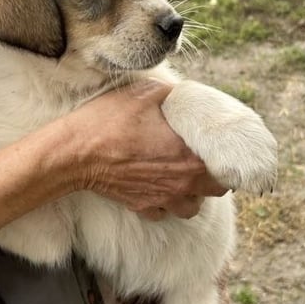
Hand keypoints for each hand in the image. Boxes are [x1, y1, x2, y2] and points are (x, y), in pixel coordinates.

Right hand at [65, 80, 226, 219]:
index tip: (222, 149)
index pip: (227, 169)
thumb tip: (182, 91)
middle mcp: (181, 182)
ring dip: (191, 194)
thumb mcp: (144, 94)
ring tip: (182, 176)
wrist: (75, 153)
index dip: (229, 159)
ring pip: (191, 208)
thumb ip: (171, 92)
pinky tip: (156, 186)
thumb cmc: (109, 122)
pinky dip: (163, 203)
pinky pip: (162, 212)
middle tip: (204, 160)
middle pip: (215, 191)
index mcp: (188, 156)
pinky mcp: (141, 206)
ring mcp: (161, 198)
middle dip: (214, 177)